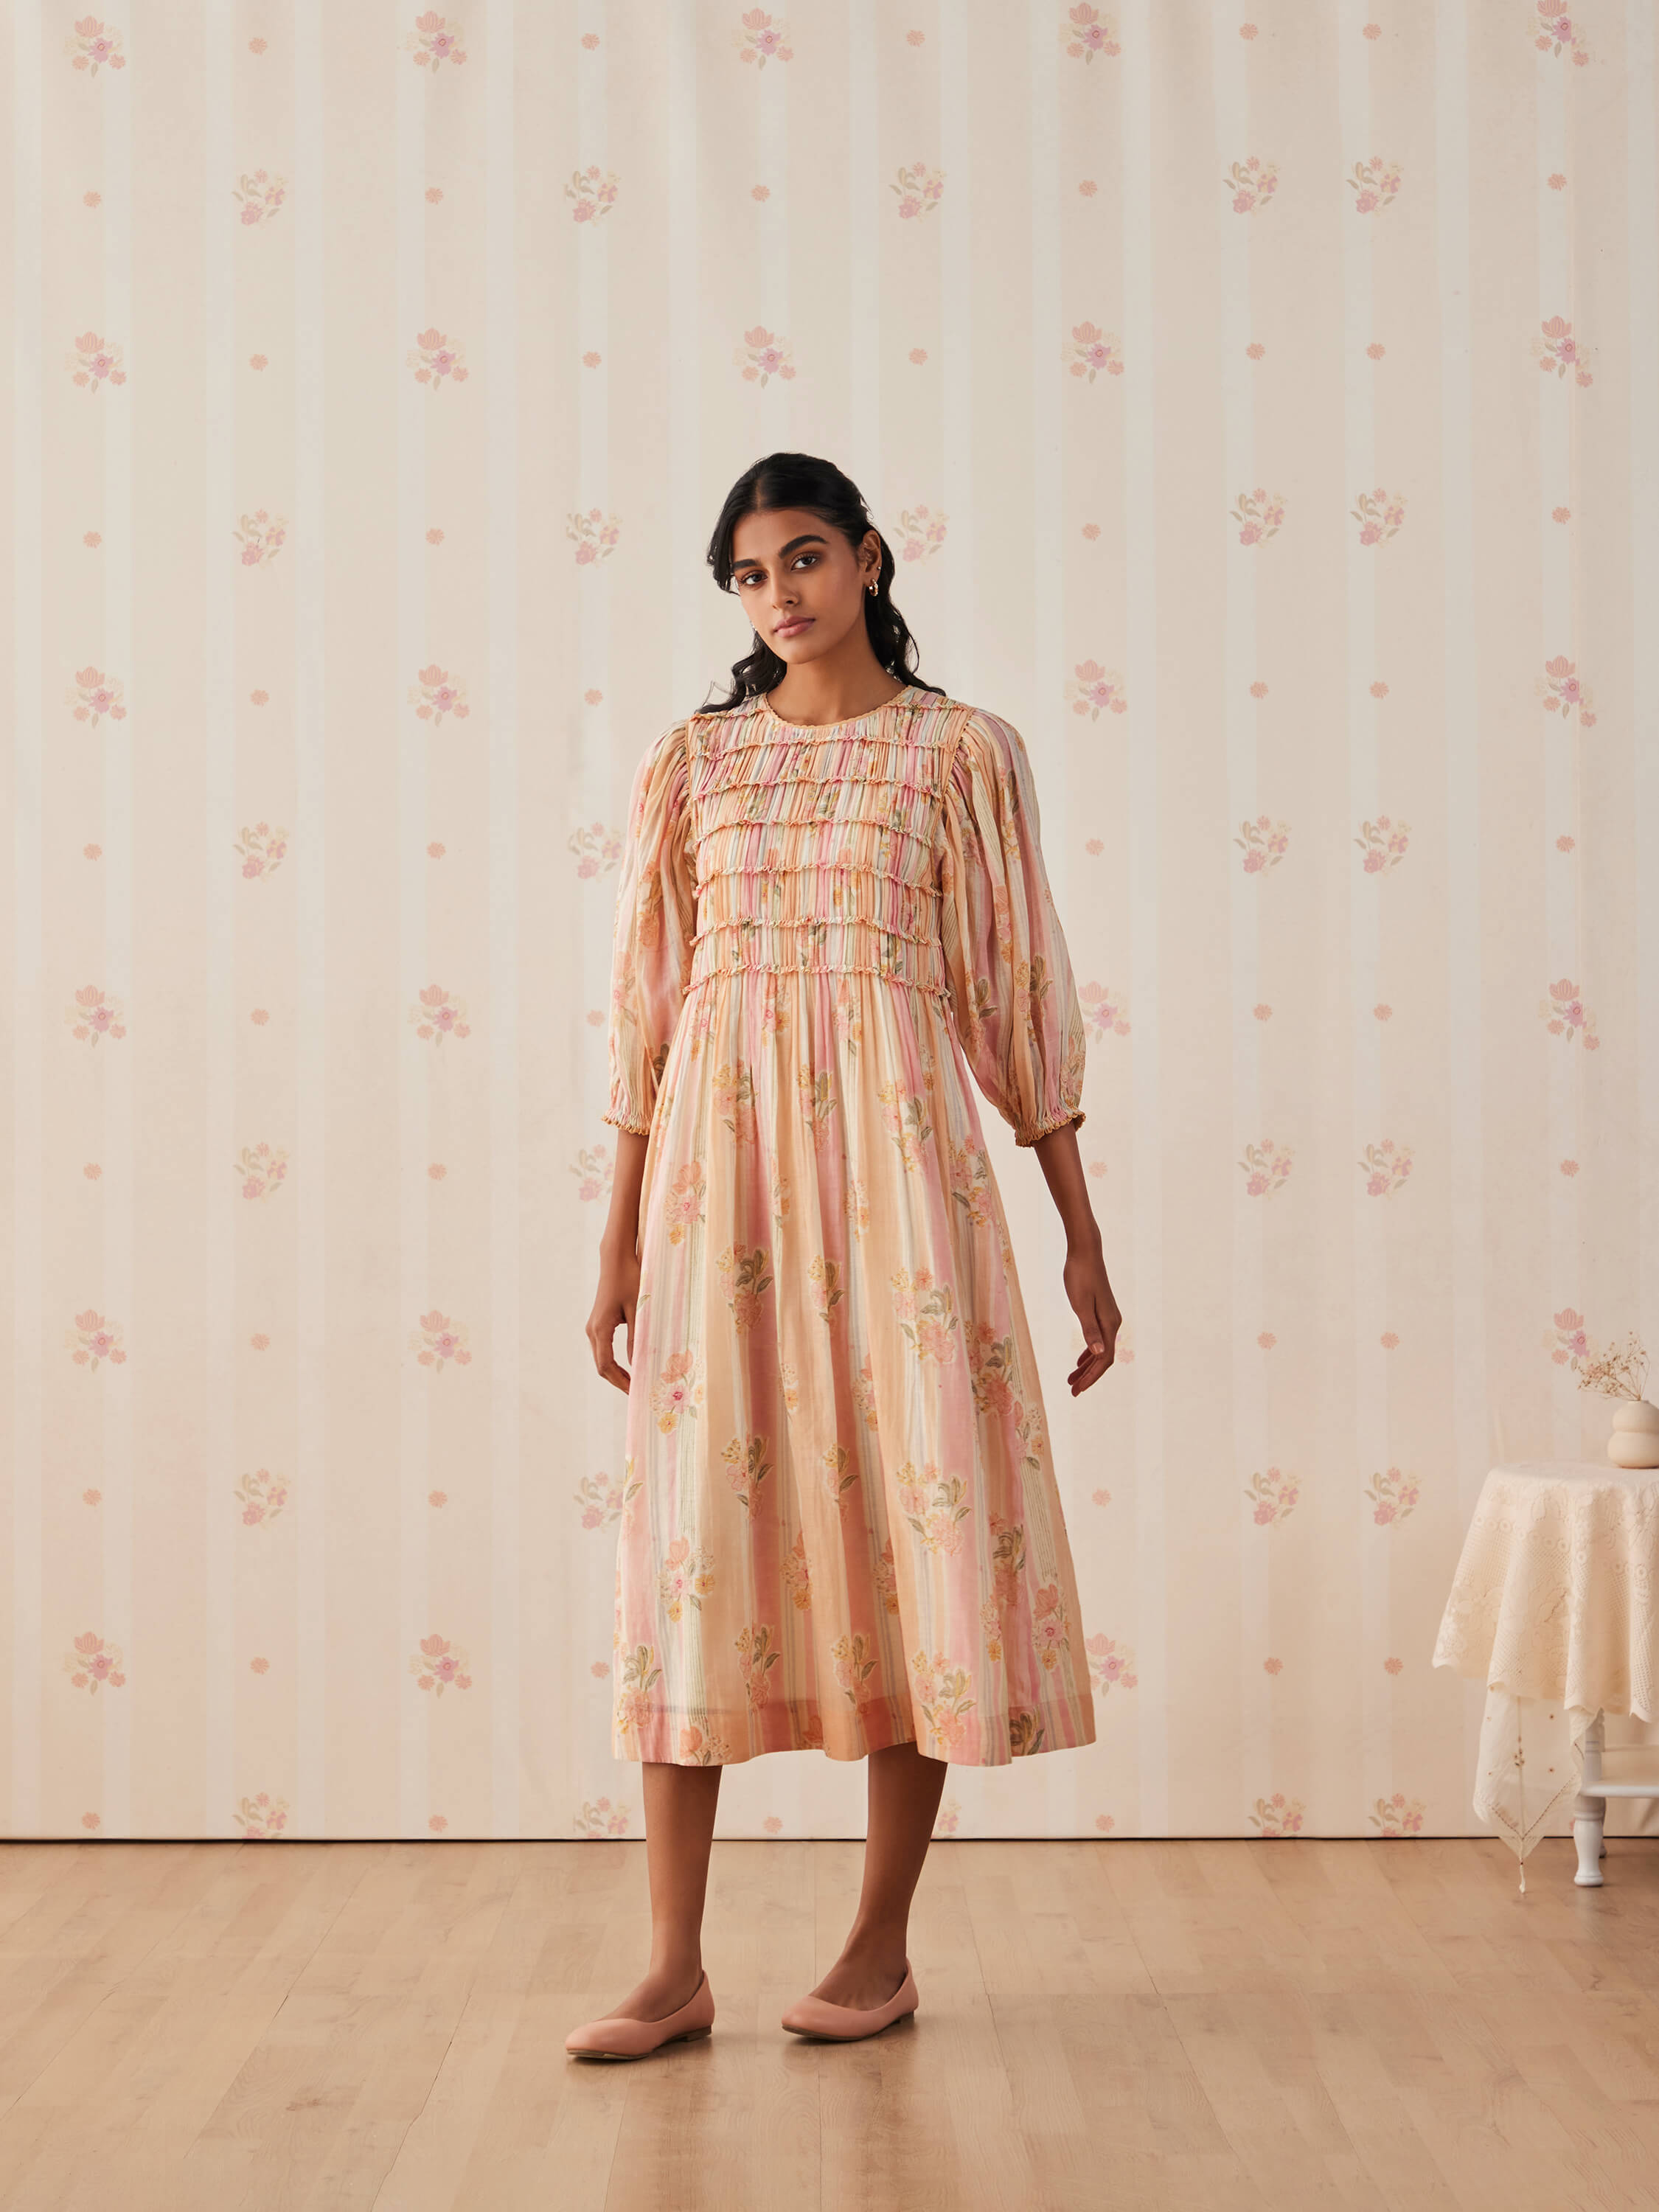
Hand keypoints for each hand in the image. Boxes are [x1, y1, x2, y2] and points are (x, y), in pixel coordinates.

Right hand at [587, 1240, 640, 1393]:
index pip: (606, 1366)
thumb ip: (637, 1338)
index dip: (620, 1382)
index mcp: (600, 1329)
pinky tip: (630, 1365)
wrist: (616, 1260)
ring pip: (602, 1358)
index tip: (635, 1393)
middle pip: (602, 1366)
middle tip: (637, 1392)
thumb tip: (639, 1364)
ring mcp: (593, 1326)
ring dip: (617, 1372)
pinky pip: (604, 1349)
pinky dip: (615, 1361)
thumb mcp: (637, 1311)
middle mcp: (592, 1330)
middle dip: (619, 1381)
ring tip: (636, 1382)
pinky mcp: (599, 1322)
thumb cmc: (629, 1281)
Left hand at [1061, 1242, 1120, 1394]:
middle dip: (1089, 1376)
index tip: (1078, 1390)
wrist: (1084, 1252)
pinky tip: (1079, 1360)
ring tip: (1071, 1380)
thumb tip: (1099, 1354)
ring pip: (1100, 1350)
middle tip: (1072, 1391)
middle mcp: (1113, 1323)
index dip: (1092, 1376)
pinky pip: (1098, 1339)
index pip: (1104, 1359)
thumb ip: (1089, 1329)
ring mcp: (1108, 1317)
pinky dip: (1089, 1352)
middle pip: (1103, 1358)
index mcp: (1109, 1324)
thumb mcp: (1080, 1304)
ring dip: (1087, 1366)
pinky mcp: (1101, 1312)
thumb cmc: (1079, 1276)